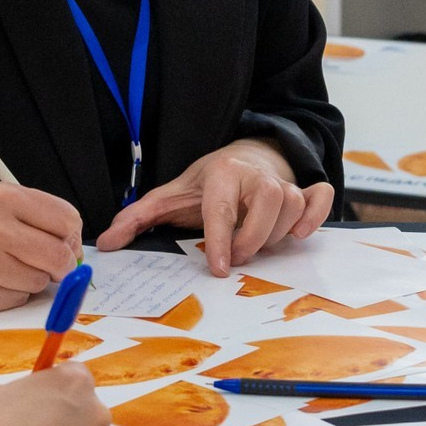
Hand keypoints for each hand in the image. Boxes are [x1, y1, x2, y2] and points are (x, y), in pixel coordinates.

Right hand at [0, 184, 83, 310]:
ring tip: (10, 264)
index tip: (62, 239)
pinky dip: (15, 292)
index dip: (70, 234)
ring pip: (40, 282)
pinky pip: (19, 299)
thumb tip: (78, 248)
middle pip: (59, 256)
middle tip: (50, 261)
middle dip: (61, 263)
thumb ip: (41, 215)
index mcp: (1, 198)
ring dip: (34, 277)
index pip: (67, 221)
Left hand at [95, 138, 331, 275]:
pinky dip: (316, 215)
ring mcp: (283, 182)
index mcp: (222, 174)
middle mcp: (256, 175)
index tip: (220, 269)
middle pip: (268, 205)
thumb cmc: (206, 183)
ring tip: (258, 242)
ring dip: (278, 233)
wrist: (244, 155)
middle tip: (237, 256)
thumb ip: (137, 218)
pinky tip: (300, 232)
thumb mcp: (170, 195)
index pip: (223, 208)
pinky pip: (320, 199)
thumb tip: (105, 243)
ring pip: (292, 207)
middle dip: (252, 239)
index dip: (221, 240)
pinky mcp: (303, 189)